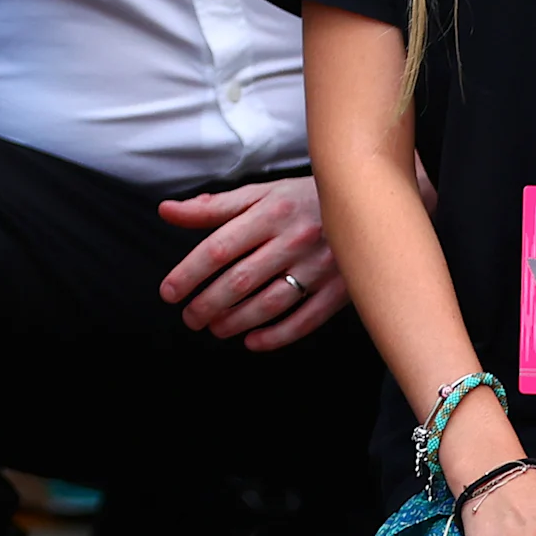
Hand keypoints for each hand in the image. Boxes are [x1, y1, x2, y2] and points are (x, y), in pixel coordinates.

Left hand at [155, 175, 347, 349]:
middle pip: (241, 280)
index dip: (189, 274)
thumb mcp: (258, 194)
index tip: (169, 293)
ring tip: (215, 329)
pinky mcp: (341, 288)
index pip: (218, 248)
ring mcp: (321, 266)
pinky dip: (277, 335)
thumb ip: (211, 207)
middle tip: (190, 318)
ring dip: (237, 321)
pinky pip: (307, 319)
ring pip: (271, 303)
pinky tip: (253, 341)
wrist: (368, 200)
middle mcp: (293, 240)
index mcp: (269, 213)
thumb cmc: (302, 199)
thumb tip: (167, 211)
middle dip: (208, 304)